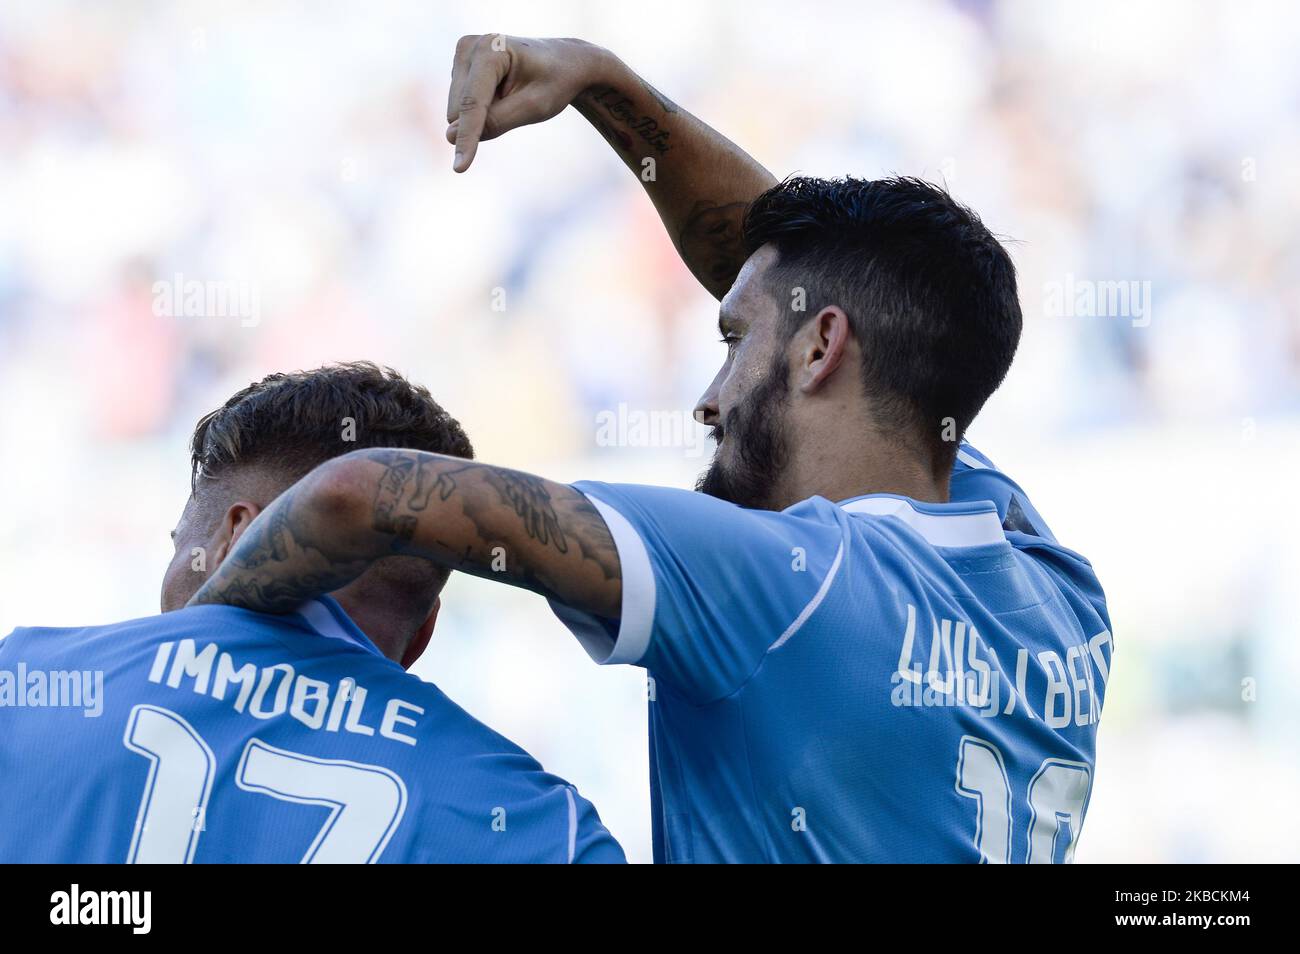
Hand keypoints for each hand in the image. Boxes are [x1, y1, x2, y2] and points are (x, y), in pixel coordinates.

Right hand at [446, 34, 608, 171]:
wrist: (564, 62)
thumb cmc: (554, 82)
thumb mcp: (534, 107)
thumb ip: (496, 122)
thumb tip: (450, 136)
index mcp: (490, 49)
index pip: (472, 103)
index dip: (467, 137)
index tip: (460, 169)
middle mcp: (470, 46)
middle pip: (460, 109)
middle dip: (484, 120)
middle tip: (519, 102)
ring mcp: (462, 55)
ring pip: (457, 110)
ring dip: (484, 114)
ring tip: (512, 95)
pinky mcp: (460, 66)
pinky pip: (461, 106)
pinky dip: (481, 110)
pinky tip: (503, 93)